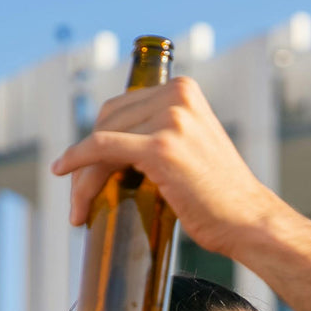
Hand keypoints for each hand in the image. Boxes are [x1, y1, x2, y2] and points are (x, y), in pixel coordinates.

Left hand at [50, 76, 287, 256]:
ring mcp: (170, 119)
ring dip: (82, 174)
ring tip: (81, 208)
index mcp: (184, 90)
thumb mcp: (194, 147)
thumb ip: (165, 134)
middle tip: (82, 198)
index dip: (96, 139)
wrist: (248, 221)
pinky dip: (77, 161)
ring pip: (101, 139)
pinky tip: (62, 172)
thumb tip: (121, 149)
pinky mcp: (161, 147)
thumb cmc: (222, 197)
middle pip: (107, 121)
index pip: (122, 108)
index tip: (87, 172)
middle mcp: (177, 96)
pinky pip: (101, 148)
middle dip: (85, 159)